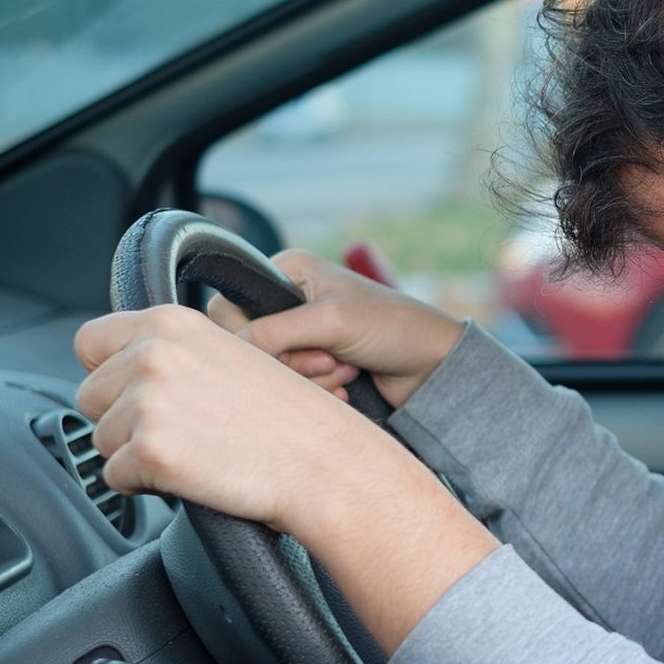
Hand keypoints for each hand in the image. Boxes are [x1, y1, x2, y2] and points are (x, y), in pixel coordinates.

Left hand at [74, 304, 499, 651]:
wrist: (325, 462)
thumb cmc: (289, 417)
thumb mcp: (232, 355)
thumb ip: (174, 351)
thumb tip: (122, 368)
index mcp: (171, 322)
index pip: (90, 341)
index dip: (108, 371)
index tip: (136, 391)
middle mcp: (152, 353)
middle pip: (88, 396)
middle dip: (122, 419)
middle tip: (183, 430)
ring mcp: (147, 401)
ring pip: (99, 439)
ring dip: (135, 453)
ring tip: (195, 450)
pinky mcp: (148, 450)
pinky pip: (114, 478)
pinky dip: (146, 484)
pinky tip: (193, 473)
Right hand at [206, 249, 464, 407]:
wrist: (434, 368)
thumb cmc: (394, 329)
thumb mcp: (331, 321)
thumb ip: (274, 333)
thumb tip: (230, 352)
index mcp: (287, 271)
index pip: (228, 309)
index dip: (253, 338)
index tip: (294, 347)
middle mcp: (288, 300)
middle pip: (248, 347)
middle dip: (292, 363)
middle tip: (330, 360)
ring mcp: (300, 334)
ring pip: (270, 372)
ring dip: (311, 380)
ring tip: (346, 370)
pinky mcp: (312, 365)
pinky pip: (291, 388)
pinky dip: (318, 392)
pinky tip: (348, 385)